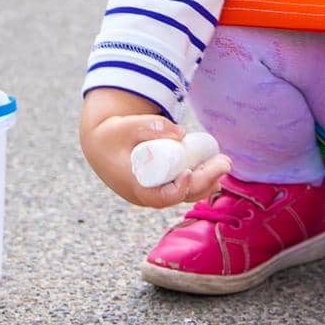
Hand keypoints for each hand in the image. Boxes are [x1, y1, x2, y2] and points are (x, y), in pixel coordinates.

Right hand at [87, 112, 229, 209]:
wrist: (99, 144)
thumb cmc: (112, 135)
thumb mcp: (126, 126)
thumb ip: (150, 126)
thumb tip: (182, 134)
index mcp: (134, 186)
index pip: (159, 197)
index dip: (178, 189)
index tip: (190, 173)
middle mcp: (145, 195)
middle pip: (180, 195)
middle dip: (205, 180)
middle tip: (224, 163)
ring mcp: (153, 193)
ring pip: (184, 194)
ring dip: (207, 182)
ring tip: (224, 164)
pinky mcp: (158, 187)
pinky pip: (182, 190)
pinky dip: (199, 182)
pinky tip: (216, 173)